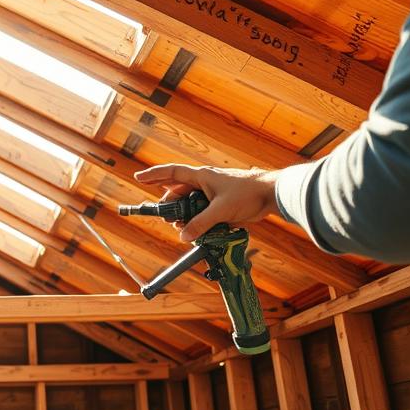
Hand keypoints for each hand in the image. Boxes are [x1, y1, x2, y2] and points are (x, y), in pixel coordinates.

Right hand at [134, 164, 281, 240]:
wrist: (272, 194)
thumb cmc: (248, 193)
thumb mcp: (220, 210)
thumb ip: (201, 224)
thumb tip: (184, 236)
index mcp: (201, 177)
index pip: (171, 173)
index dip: (153, 175)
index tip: (138, 177)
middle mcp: (204, 184)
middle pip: (179, 194)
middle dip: (170, 206)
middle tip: (166, 219)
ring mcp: (212, 195)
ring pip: (190, 205)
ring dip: (185, 217)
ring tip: (183, 228)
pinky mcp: (221, 205)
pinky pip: (203, 214)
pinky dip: (198, 222)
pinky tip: (198, 231)